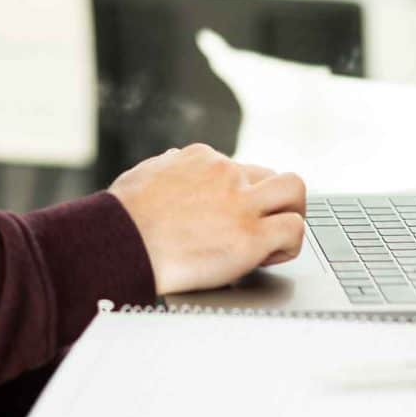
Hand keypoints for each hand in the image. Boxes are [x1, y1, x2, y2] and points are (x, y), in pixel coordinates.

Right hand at [107, 144, 306, 296]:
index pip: (238, 168)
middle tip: (262, 225)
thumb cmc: (123, 216)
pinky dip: (288, 245)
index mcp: (202, 158)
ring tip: (277, 238)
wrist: (120, 242)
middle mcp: (226, 173)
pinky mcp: (250, 236)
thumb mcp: (145, 174)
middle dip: (272, 199)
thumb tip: (172, 161)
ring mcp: (241, 203)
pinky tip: (269, 258)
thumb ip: (167, 167)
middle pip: (272, 174)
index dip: (238, 196)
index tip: (227, 218)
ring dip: (291, 213)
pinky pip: (294, 230)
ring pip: (294, 190)